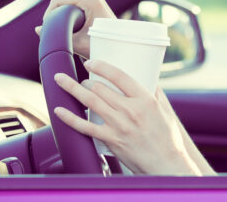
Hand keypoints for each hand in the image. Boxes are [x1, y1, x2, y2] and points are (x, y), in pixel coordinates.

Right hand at [35, 0, 115, 58]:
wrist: (121, 47)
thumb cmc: (103, 46)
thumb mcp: (77, 43)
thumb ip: (57, 36)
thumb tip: (37, 30)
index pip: (58, 1)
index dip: (48, 14)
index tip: (46, 30)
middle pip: (63, 3)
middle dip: (55, 17)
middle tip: (52, 33)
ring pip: (68, 5)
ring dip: (62, 18)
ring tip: (59, 33)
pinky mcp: (94, 2)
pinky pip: (74, 7)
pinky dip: (69, 17)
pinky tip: (67, 29)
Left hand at [53, 59, 199, 174]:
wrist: (166, 164)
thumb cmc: (168, 138)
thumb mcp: (165, 110)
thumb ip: (154, 92)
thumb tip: (146, 77)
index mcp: (145, 99)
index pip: (119, 76)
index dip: (101, 66)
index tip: (91, 62)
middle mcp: (130, 110)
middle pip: (100, 88)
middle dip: (85, 79)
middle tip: (81, 78)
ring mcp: (118, 125)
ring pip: (90, 102)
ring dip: (72, 89)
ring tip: (61, 80)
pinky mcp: (111, 140)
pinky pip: (85, 127)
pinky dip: (69, 118)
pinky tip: (58, 111)